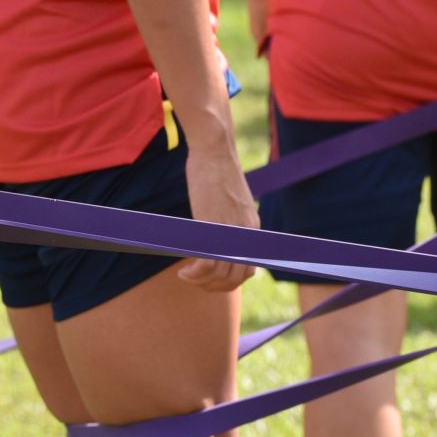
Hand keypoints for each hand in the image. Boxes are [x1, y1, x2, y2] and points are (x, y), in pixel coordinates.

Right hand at [176, 135, 257, 291]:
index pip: (249, 270)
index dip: (229, 282)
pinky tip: (184, 271)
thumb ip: (227, 219)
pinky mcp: (215, 225)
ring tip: (186, 276)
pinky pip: (209, 264)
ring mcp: (232, 231)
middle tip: (194, 280)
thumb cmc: (215, 169)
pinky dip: (196, 274)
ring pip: (222, 275)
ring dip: (202, 282)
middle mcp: (246, 234)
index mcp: (252, 229)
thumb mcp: (228, 199)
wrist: (214, 149)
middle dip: (214, 287)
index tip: (209, 278)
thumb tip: (215, 231)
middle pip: (237, 278)